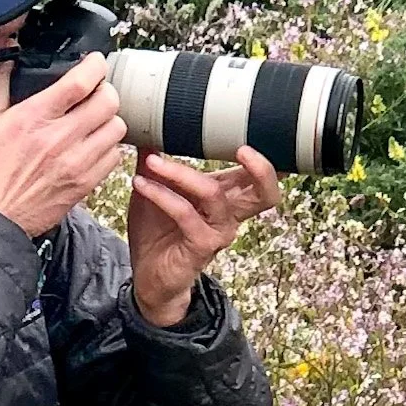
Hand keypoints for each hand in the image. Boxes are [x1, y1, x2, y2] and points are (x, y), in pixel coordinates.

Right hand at [0, 54, 125, 236]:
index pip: (81, 82)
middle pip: (108, 101)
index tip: (95, 63)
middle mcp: (60, 138)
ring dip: (108, 119)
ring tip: (94, 121)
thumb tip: (10, 65)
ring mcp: (76, 162)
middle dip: (105, 90)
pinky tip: (92, 146)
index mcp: (35, 117)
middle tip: (95, 93)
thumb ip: (1, 89)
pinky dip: (108, 147)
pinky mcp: (85, 183)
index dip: (95, 65)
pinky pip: (114, 156)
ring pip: (117, 127)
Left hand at [127, 146, 280, 325]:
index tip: (249, 132)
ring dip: (181, 174)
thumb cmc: (158, 233)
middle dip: (261, 169)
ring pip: (214, 195)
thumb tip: (146, 129)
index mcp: (227, 198)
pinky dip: (161, 195)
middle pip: (265, 194)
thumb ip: (156, 162)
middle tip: (242, 148)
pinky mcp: (201, 246)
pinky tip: (141, 184)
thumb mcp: (156, 190)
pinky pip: (185, 214)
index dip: (264, 158)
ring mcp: (218, 232)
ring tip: (153, 162)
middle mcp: (230, 215)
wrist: (148, 276)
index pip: (258, 177)